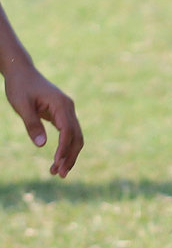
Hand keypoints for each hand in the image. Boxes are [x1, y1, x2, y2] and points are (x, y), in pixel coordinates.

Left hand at [4, 61, 83, 175]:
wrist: (21, 72)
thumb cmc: (20, 86)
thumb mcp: (22, 105)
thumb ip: (32, 124)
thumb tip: (41, 145)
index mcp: (61, 105)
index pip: (67, 131)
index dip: (63, 149)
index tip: (56, 164)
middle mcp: (69, 108)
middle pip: (76, 136)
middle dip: (70, 157)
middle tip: (60, 175)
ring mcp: (67, 111)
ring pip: (75, 137)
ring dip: (69, 155)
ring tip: (58, 172)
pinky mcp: (62, 114)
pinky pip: (69, 133)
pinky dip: (65, 147)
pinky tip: (58, 159)